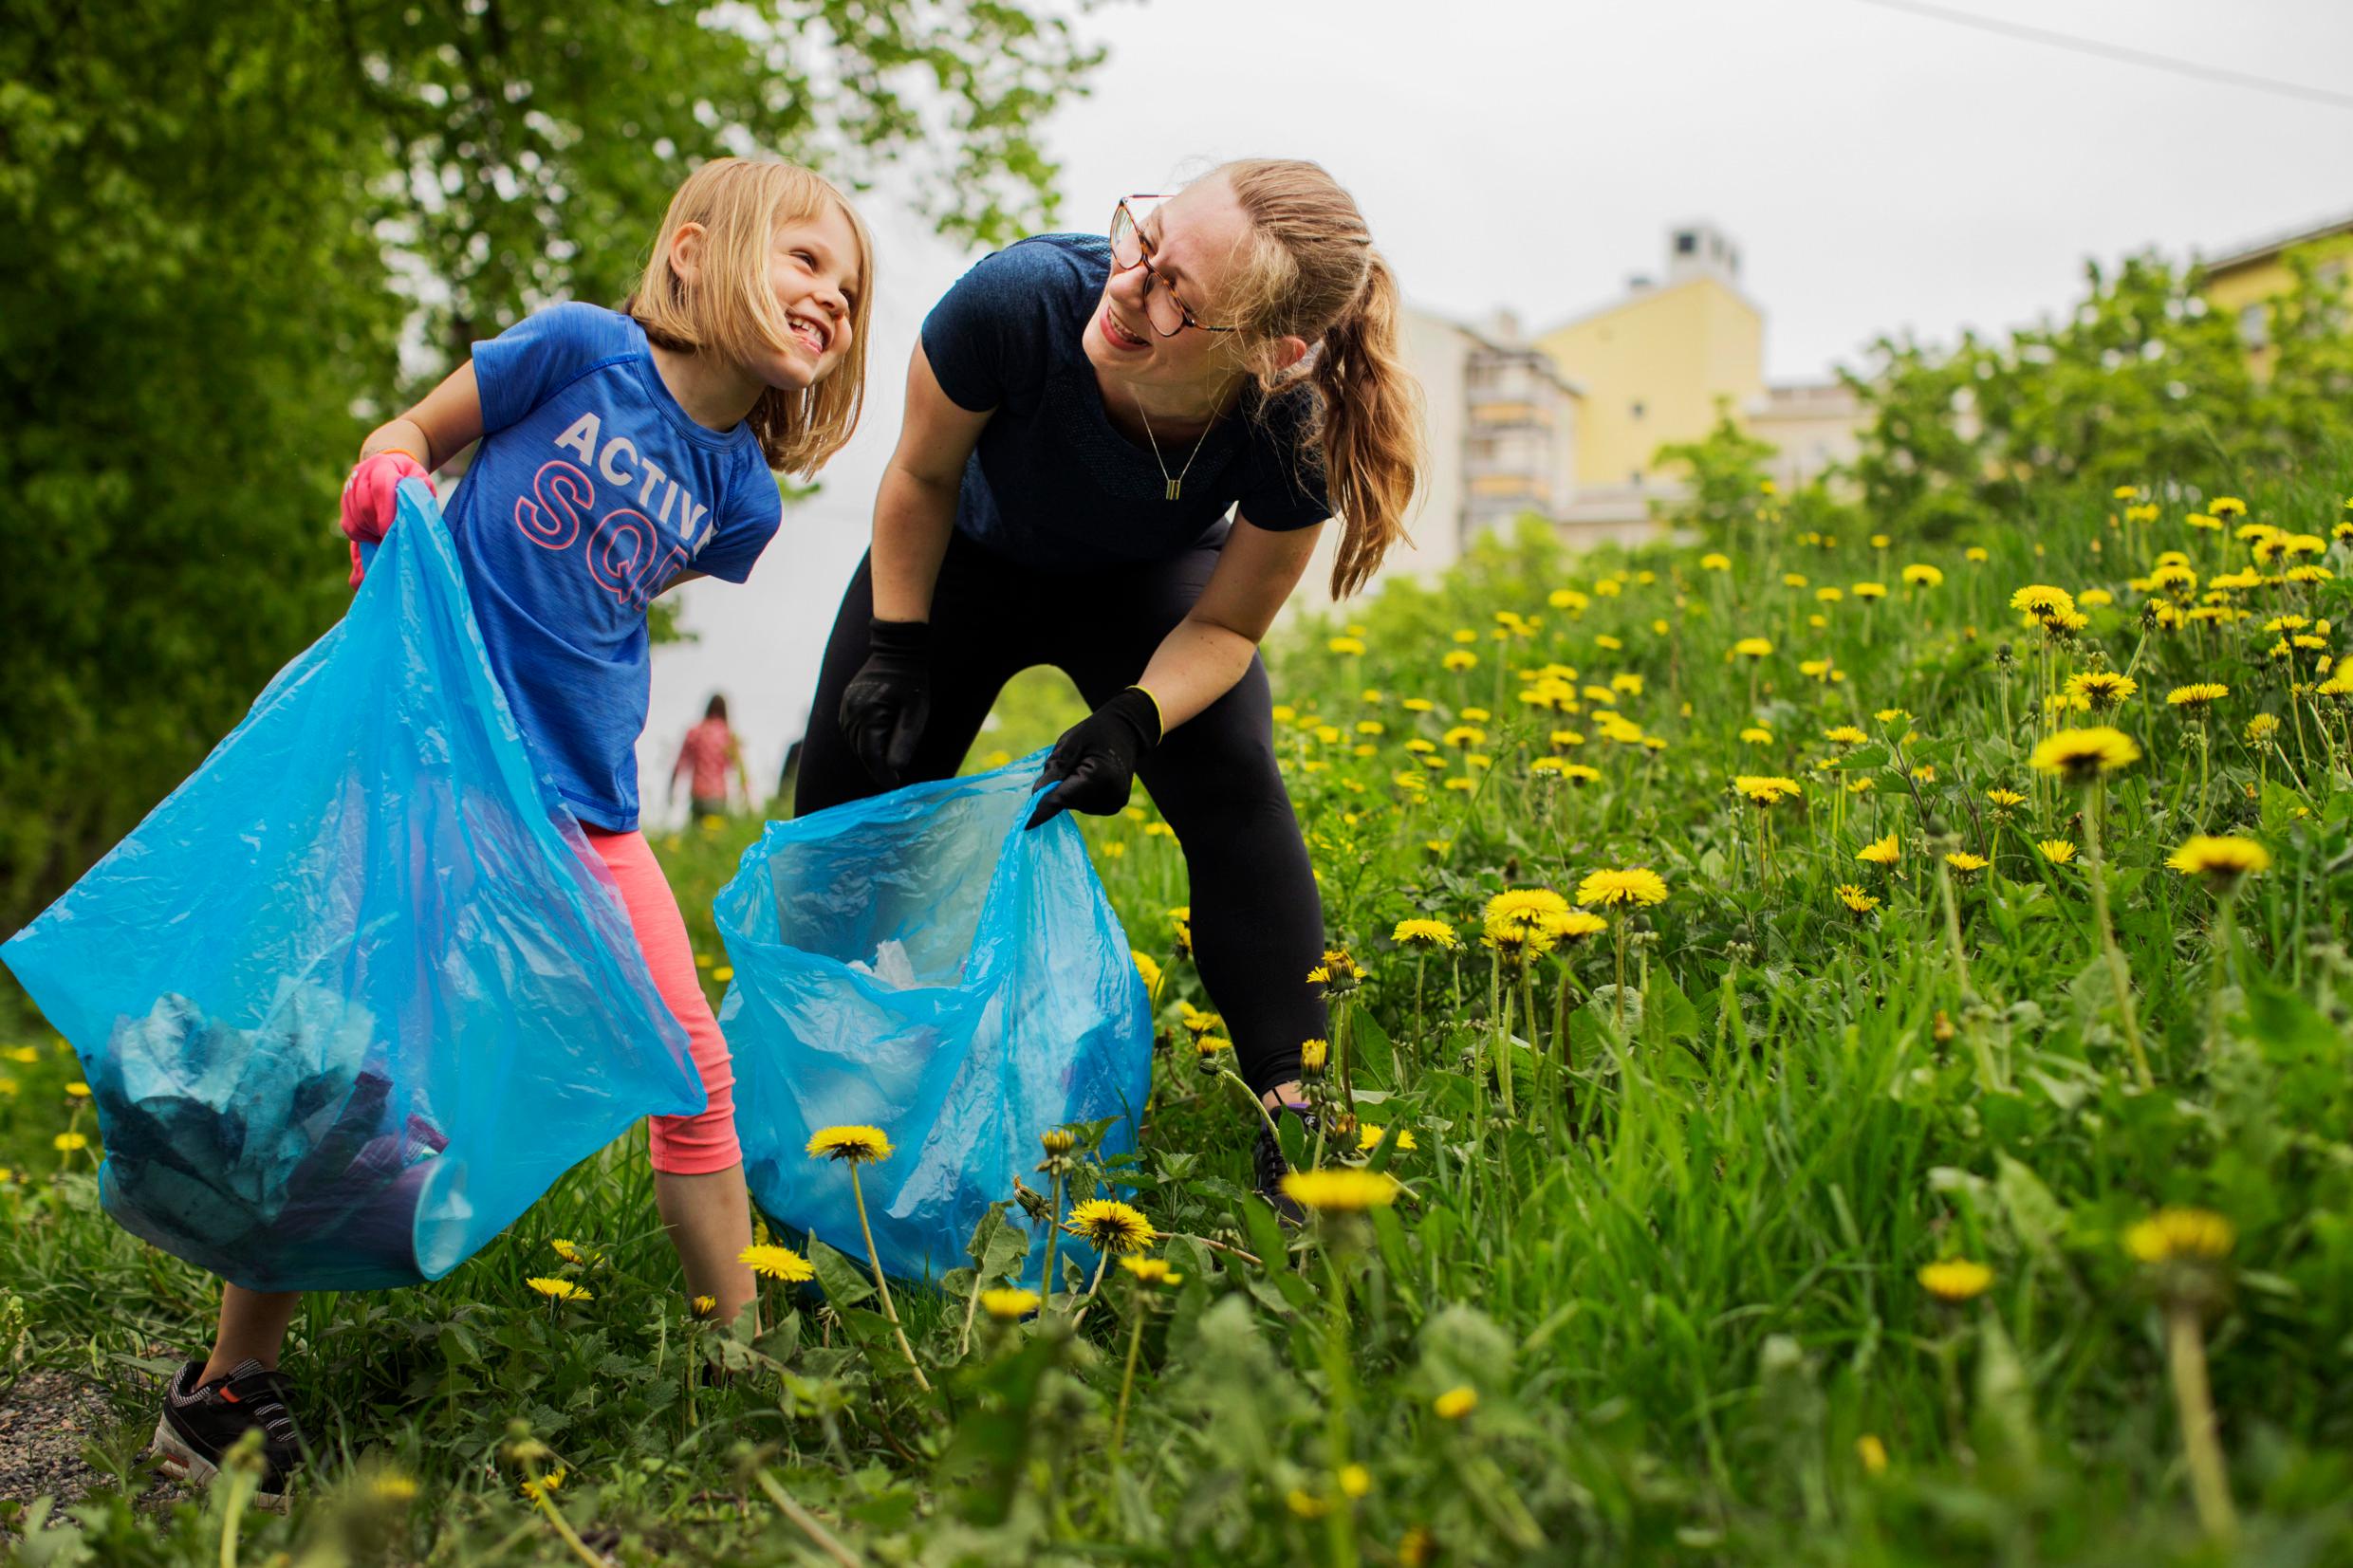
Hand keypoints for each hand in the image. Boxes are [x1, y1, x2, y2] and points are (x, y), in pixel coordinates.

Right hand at [340, 451, 431, 587]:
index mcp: (381, 465)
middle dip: (380, 525)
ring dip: (373, 532)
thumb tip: (417, 504)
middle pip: (365, 506)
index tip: (394, 528)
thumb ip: (422, 487)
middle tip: (395, 536)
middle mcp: (361, 474)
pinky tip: (377, 537)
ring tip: (388, 536)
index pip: (380, 488)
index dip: (387, 511)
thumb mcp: (419, 475)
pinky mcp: (344, 502)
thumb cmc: (407, 474)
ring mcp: (349, 488)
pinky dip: (362, 536)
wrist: (389, 466)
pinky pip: (348, 525)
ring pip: (356, 518)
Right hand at [838, 619, 932, 787]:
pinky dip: (862, 740)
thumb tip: (894, 769)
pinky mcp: (846, 703)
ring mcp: (845, 707)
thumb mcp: (916, 713)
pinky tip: (876, 742)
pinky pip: (851, 730)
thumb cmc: (912, 683)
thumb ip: (905, 740)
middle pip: (860, 751)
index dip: (881, 774)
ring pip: (853, 742)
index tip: (893, 785)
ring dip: (868, 754)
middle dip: (875, 766)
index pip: (870, 755)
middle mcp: (851, 712)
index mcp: (869, 714)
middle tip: (892, 776)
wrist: (897, 651)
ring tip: (886, 761)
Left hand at [1026, 688, 1161, 828]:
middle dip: (1059, 788)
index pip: (1063, 798)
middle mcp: (1111, 794)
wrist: (1125, 732)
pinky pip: (1085, 805)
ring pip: (1076, 805)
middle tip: (1070, 764)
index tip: (1025, 825)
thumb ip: (1054, 769)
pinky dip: (1079, 795)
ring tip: (1083, 767)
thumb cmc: (1094, 732)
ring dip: (1070, 791)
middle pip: (1069, 802)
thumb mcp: (1070, 743)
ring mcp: (1115, 803)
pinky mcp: (1114, 806)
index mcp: (1100, 776)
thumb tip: (1037, 796)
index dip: (1042, 809)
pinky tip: (1090, 777)